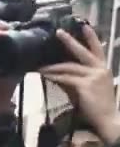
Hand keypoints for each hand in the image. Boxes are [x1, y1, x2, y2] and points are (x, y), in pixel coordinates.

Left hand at [40, 25, 119, 143]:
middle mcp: (100, 69)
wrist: (107, 120)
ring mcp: (94, 76)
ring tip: (40, 66)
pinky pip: (66, 78)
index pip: (98, 50)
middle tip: (58, 32)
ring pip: (69, 67)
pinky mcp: (85, 85)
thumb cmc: (96, 107)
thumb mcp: (86, 89)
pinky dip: (54, 77)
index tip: (85, 26)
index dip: (91, 38)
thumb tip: (56, 74)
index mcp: (103, 69)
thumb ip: (73, 80)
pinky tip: (45, 75)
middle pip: (83, 52)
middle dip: (70, 41)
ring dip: (53, 67)